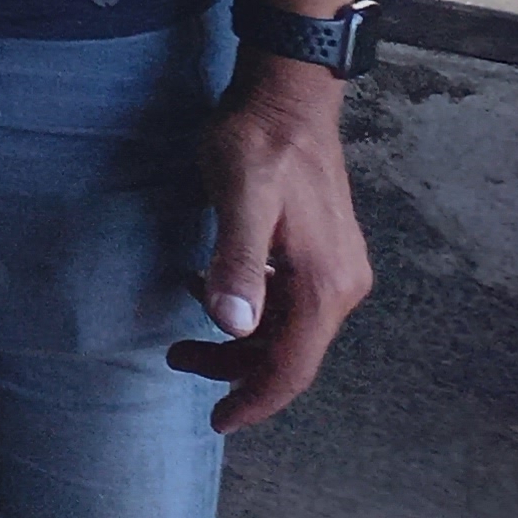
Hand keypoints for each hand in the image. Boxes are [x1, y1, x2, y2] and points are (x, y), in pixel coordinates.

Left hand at [166, 56, 372, 429]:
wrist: (289, 96)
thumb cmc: (259, 142)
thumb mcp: (239, 197)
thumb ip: (237, 261)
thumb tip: (234, 327)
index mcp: (324, 285)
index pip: (292, 367)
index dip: (255, 400)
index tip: (219, 422)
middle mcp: (340, 285)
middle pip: (289, 354)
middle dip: (236, 370)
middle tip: (177, 359)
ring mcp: (335, 268)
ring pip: (287, 329)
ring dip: (240, 340)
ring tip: (184, 334)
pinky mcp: (321, 251)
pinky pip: (288, 301)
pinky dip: (251, 308)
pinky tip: (209, 284)